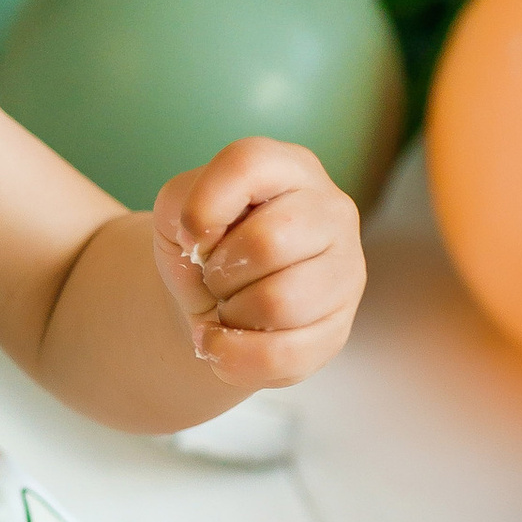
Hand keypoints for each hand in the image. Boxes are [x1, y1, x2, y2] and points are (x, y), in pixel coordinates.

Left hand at [151, 139, 365, 391]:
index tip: (191, 236)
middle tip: (214, 277)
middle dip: (220, 271)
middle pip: (269, 242)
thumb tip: (205, 238)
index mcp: (290, 167)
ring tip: (227, 307)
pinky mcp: (337, 329)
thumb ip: (182, 203)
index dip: (205, 205)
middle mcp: (331, 211)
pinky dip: (235, 356)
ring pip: (280, 302)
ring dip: (232, 314)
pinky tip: (223, 343)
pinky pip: (284, 354)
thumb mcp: (177, 209)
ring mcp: (345, 271)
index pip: (249, 165)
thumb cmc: (204, 244)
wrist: (214, 301)